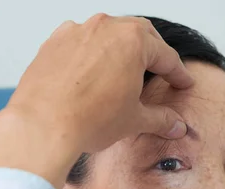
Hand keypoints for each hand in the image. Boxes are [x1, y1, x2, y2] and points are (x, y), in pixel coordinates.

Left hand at [0, 14, 193, 188]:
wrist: (42, 125)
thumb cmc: (87, 119)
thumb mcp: (134, 120)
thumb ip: (160, 119)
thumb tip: (175, 124)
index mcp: (133, 41)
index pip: (165, 56)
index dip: (177, 73)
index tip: (182, 82)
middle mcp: (104, 28)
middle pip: (138, 35)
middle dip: (151, 52)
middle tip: (159, 70)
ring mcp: (76, 32)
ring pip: (106, 34)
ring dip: (117, 49)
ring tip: (121, 71)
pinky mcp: (53, 43)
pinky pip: (78, 42)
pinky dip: (89, 53)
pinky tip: (89, 73)